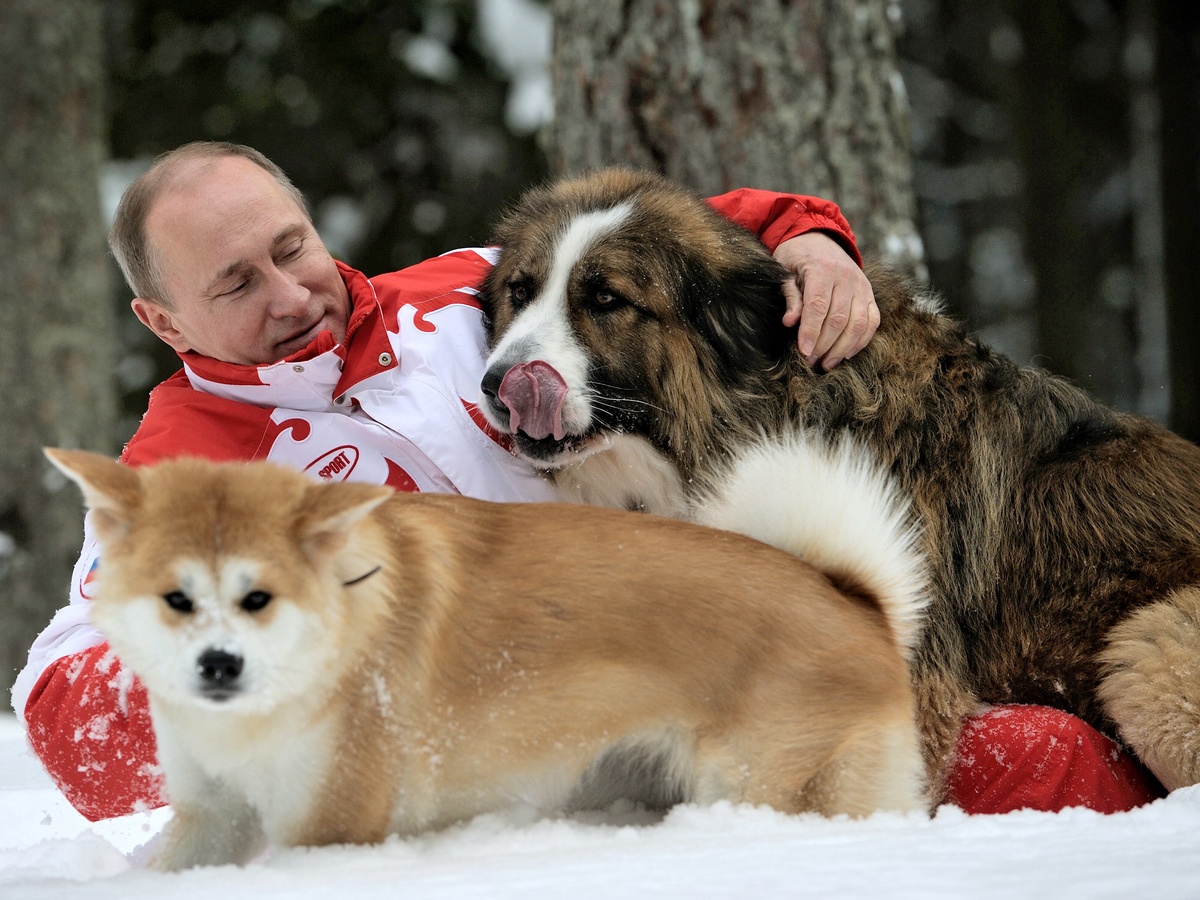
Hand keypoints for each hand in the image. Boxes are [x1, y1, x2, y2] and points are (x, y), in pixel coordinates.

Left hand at [773, 232, 878, 369]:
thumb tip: (790, 322)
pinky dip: (861, 340)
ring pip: (858, 323)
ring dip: (842, 348)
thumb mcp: (785, 271)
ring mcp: (862, 286)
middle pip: (839, 318)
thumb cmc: (796, 257)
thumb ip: (791, 296)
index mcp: (822, 269)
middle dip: (824, 345)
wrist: (818, 238)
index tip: (803, 352)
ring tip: (826, 364)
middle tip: (809, 362)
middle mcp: (847, 277)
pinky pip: (872, 321)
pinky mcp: (869, 294)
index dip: (811, 331)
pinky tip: (845, 354)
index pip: (819, 305)